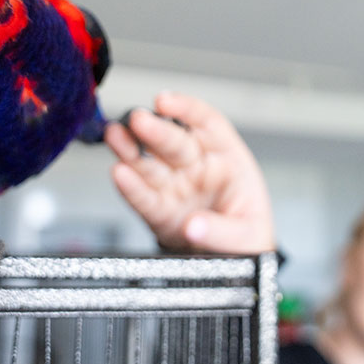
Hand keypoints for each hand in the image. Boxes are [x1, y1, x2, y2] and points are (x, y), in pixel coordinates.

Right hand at [105, 92, 274, 253]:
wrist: (233, 261)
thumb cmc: (246, 235)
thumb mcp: (250, 234)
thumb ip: (224, 231)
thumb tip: (194, 225)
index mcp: (226, 159)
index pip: (206, 123)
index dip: (186, 109)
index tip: (165, 102)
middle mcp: (196, 167)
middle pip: (174, 142)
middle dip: (155, 130)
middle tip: (137, 120)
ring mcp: (174, 187)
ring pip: (150, 163)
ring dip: (130, 149)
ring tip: (114, 136)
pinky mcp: (159, 212)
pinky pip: (143, 198)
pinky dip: (131, 187)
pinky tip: (119, 173)